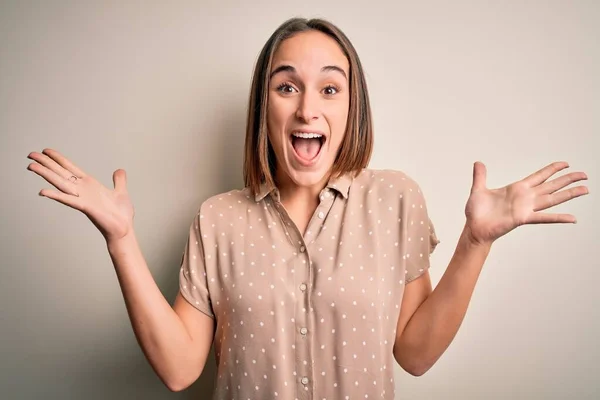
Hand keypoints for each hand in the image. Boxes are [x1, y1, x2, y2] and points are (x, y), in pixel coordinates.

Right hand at [27, 148, 134, 242]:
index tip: (45, 150)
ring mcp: (82, 198)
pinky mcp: (86, 208)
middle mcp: (82, 190)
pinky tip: (43, 191)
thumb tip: (120, 170)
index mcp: (89, 185)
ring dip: (46, 174)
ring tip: (31, 166)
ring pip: (60, 183)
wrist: (124, 229)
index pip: (70, 168)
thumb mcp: (120, 192)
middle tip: (31, 155)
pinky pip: (69, 200)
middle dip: (46, 163)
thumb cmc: (121, 215)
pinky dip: (56, 195)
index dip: (58, 159)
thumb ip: (119, 181)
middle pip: (60, 173)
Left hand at [464, 161, 588, 245]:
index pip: (539, 176)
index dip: (552, 169)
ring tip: (585, 189)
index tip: (566, 164)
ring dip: (569, 194)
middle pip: (551, 185)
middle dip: (567, 179)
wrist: (474, 228)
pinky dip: (558, 218)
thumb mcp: (478, 190)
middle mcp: (525, 198)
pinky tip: (572, 218)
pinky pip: (544, 217)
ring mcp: (526, 208)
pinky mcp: (522, 218)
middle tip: (584, 175)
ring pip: (552, 199)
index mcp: (517, 189)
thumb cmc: (477, 212)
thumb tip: (478, 162)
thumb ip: (480, 176)